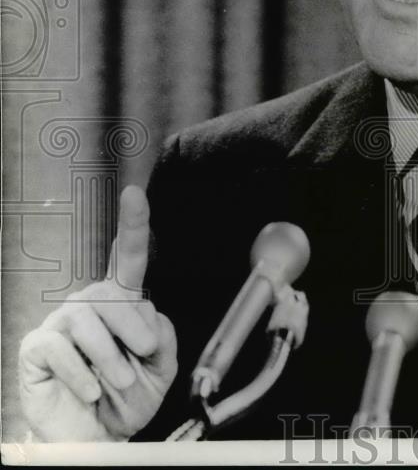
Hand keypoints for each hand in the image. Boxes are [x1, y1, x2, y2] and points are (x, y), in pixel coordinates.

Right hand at [18, 185, 177, 441]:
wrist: (99, 438)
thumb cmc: (128, 399)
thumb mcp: (162, 367)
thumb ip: (165, 334)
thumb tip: (149, 315)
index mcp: (123, 302)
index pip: (129, 257)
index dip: (132, 224)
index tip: (135, 194)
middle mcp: (90, 304)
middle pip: (115, 295)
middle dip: (134, 330)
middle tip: (143, 357)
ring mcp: (61, 323)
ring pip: (88, 321)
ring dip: (112, 358)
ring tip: (117, 383)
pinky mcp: (37, 347)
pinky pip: (60, 348)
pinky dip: (82, 374)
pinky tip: (91, 390)